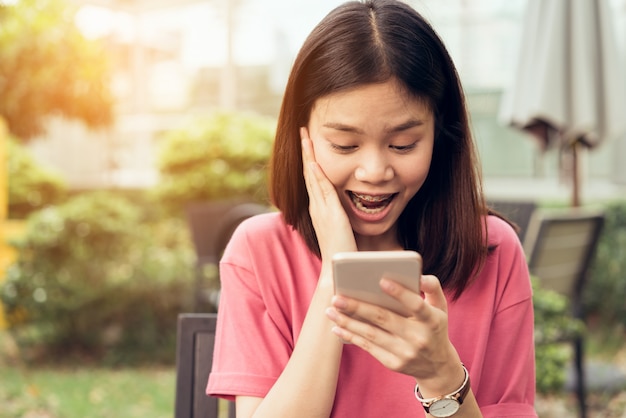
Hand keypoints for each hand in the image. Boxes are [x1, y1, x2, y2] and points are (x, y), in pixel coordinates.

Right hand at [301, 127, 356, 262]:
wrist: (338, 269)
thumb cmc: (343, 251)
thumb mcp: (342, 227)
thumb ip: (342, 215)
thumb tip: (347, 207)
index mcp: (320, 209)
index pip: (314, 179)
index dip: (311, 161)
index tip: (309, 144)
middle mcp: (317, 207)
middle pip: (310, 173)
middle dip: (307, 152)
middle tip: (303, 131)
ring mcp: (321, 209)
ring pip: (313, 177)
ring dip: (309, 156)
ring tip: (305, 137)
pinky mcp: (330, 214)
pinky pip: (322, 189)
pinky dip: (316, 174)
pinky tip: (314, 161)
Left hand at [325, 274, 460, 382]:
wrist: (437, 367)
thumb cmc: (434, 328)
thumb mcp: (441, 308)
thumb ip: (432, 288)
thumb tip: (420, 275)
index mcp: (432, 320)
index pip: (416, 305)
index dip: (400, 293)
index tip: (381, 280)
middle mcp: (418, 338)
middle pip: (384, 319)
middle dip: (358, 307)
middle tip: (336, 297)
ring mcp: (405, 352)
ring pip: (371, 334)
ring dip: (348, 322)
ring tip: (330, 310)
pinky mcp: (393, 363)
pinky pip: (368, 347)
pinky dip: (351, 336)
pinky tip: (337, 326)